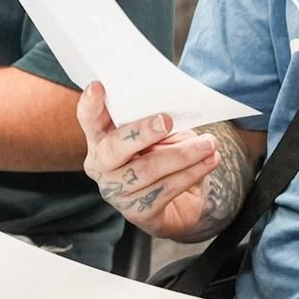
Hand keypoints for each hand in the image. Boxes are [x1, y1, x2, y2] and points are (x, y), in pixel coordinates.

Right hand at [76, 81, 219, 239]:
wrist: (180, 201)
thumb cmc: (164, 155)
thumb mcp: (160, 134)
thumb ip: (156, 122)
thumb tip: (171, 114)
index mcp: (101, 138)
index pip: (89, 119)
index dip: (90, 104)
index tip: (97, 86)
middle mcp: (101, 166)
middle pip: (113, 147)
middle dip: (141, 132)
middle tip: (167, 121)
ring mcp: (116, 191)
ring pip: (147, 169)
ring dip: (183, 154)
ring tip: (209, 144)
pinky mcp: (137, 212)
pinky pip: (165, 189)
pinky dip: (192, 172)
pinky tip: (209, 162)